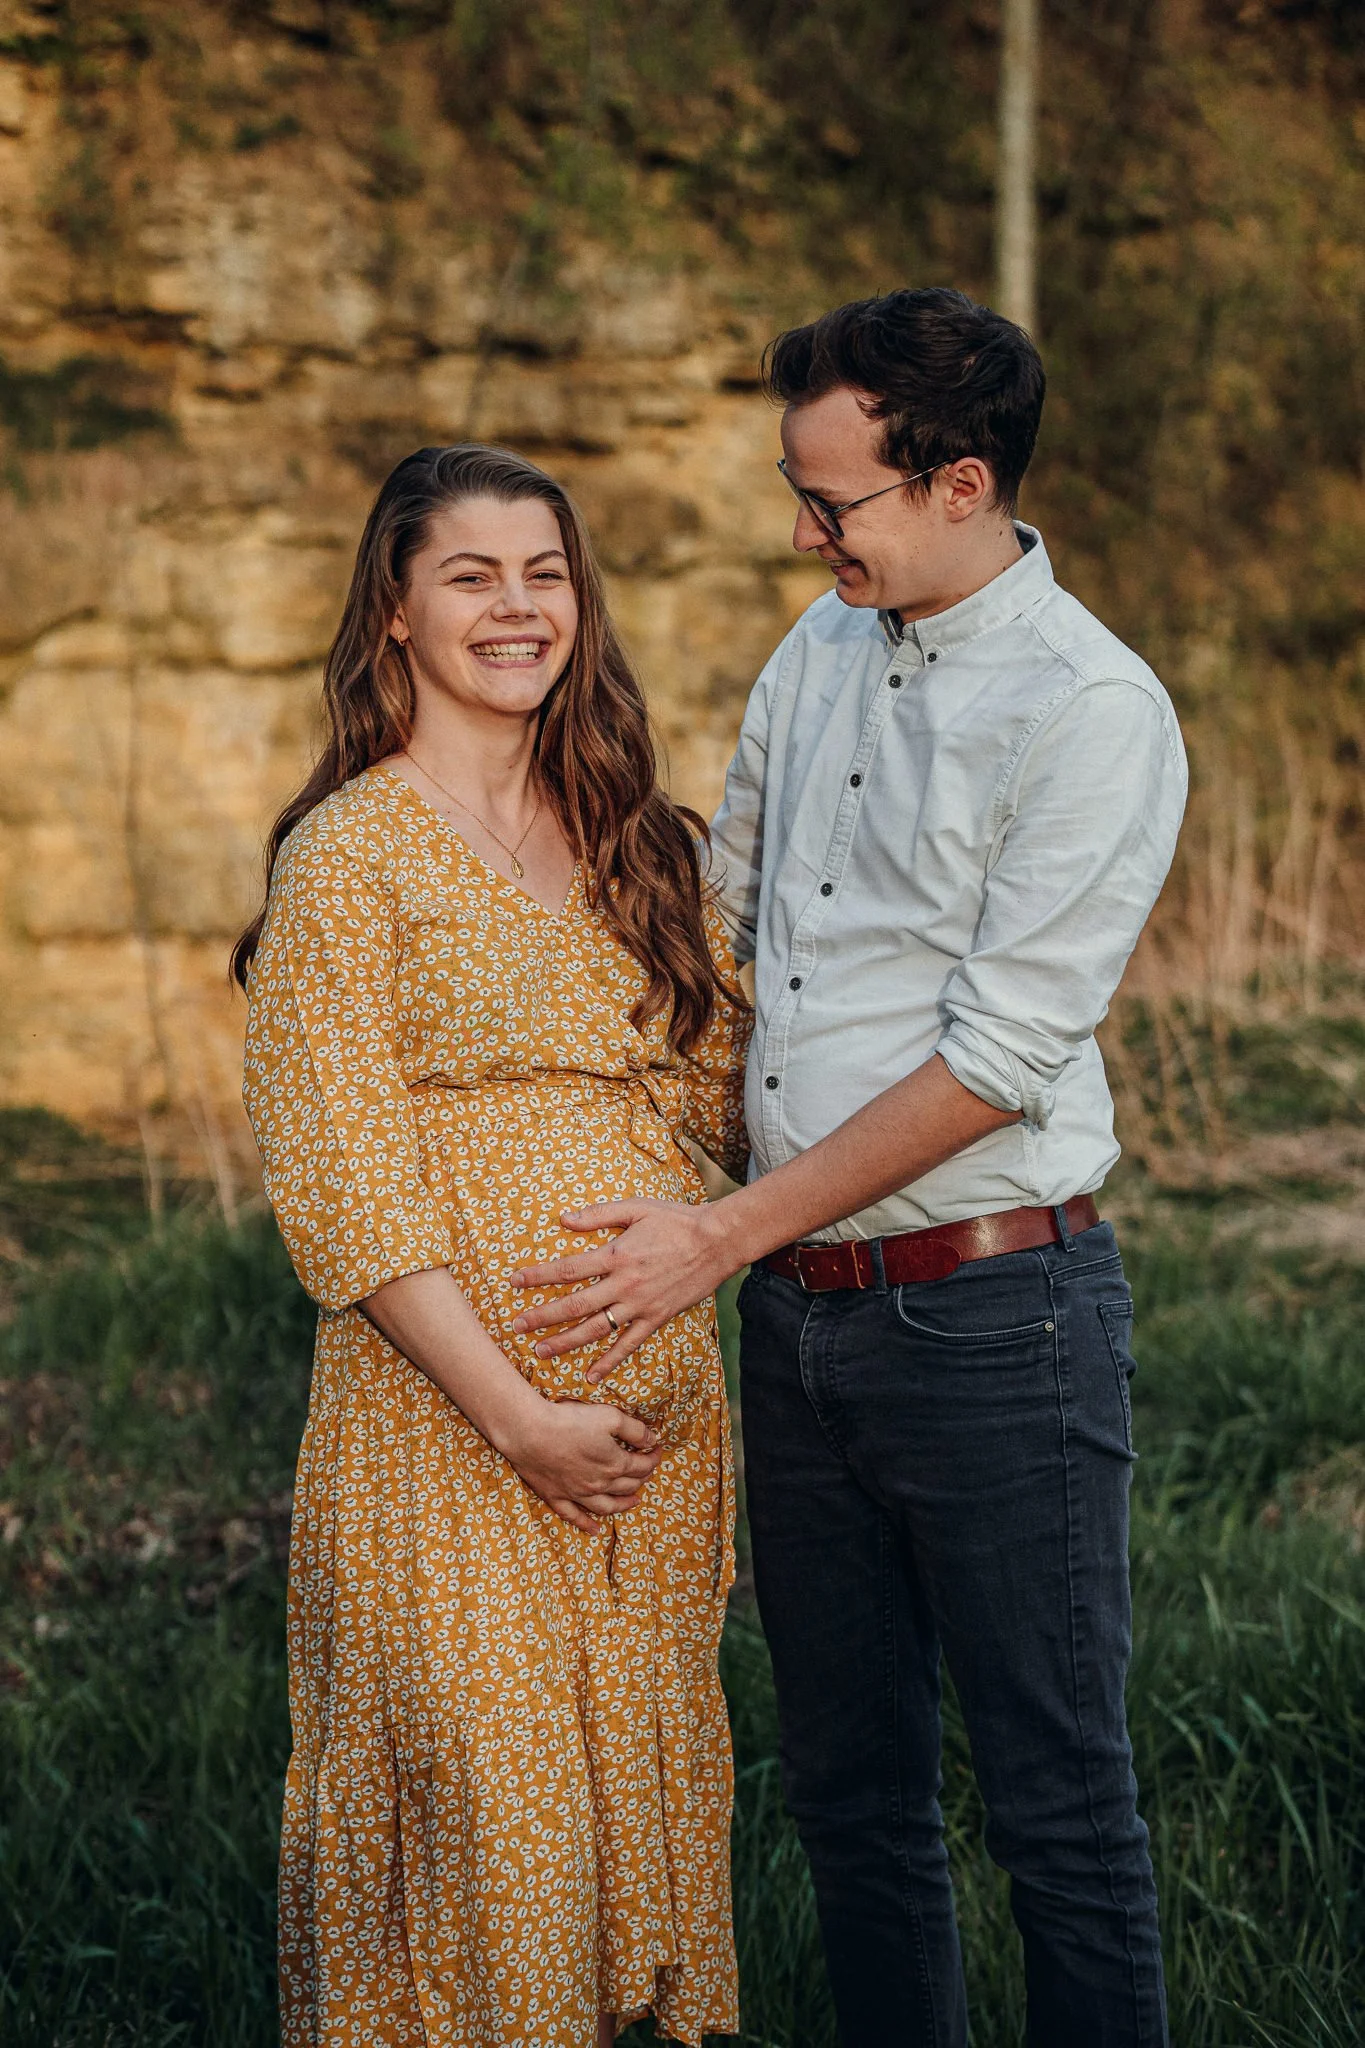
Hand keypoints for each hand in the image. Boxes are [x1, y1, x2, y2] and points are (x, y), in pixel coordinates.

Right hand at [499, 1395, 663, 1533]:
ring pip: (607, 1506)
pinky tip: (595, 1531)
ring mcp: (577, 1494)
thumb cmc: (570, 1420)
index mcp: (615, 1465)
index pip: (642, 1465)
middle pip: (627, 1486)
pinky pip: (574, 1516)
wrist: (530, 1432)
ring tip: (634, 1502)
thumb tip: (652, 1440)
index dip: (653, 1457)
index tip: (657, 1449)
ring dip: (623, 1505)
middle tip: (646, 1470)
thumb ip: (635, 1430)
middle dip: (642, 1478)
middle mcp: (599, 1484)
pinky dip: (586, 1525)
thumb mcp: (610, 1417)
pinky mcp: (556, 1496)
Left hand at [511, 1198, 735, 1382]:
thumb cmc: (676, 1220)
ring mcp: (640, 1305)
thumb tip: (563, 1218)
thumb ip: (598, 1214)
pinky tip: (591, 1375)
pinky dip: (609, 1362)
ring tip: (540, 1351)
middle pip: (574, 1305)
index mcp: (616, 1254)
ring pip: (596, 1329)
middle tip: (516, 1326)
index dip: (538, 1276)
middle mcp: (624, 1284)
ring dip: (566, 1342)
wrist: (717, 1241)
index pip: (568, 1268)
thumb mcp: (636, 1208)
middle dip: (542, 1316)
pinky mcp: (657, 1318)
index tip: (514, 1282)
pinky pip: (629, 1344)